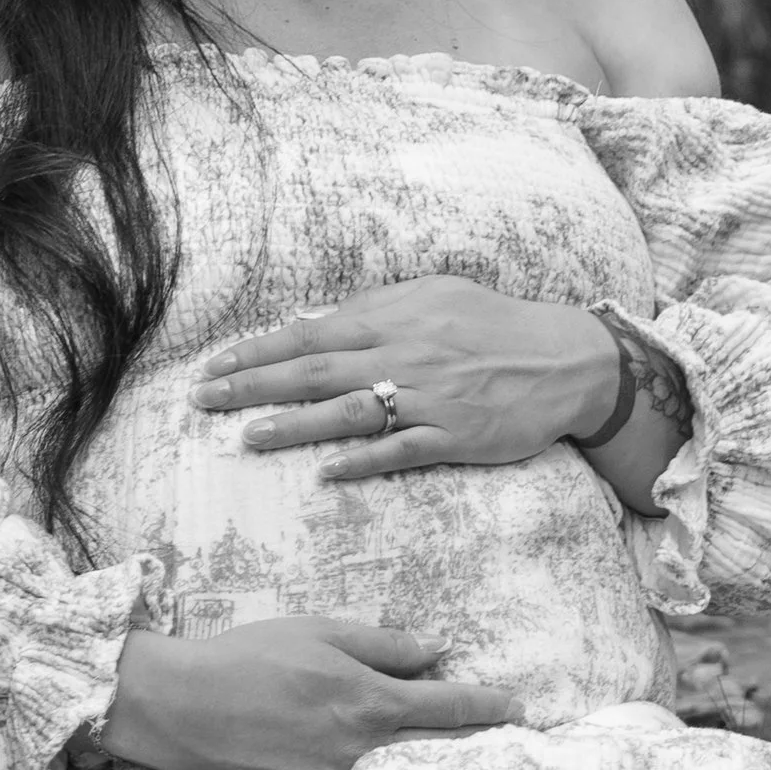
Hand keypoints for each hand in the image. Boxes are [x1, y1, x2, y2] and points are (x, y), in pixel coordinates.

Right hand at [98, 616, 524, 769]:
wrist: (182, 708)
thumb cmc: (248, 658)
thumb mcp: (320, 631)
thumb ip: (384, 643)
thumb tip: (438, 649)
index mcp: (369, 700)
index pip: (451, 707)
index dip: (492, 708)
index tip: (521, 709)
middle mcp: (364, 747)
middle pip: (444, 750)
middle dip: (485, 744)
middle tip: (520, 742)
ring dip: (449, 765)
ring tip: (483, 760)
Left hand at [191, 277, 619, 480]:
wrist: (566, 360)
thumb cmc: (494, 326)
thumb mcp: (434, 298)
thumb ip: (376, 312)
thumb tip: (317, 326)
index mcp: (394, 319)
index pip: (309, 335)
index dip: (258, 351)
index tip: (214, 367)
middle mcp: (404, 354)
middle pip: (315, 372)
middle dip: (254, 386)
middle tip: (205, 401)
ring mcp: (429, 397)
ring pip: (349, 411)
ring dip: (295, 426)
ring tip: (249, 437)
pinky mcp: (455, 436)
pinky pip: (401, 450)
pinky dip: (363, 460)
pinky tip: (326, 471)